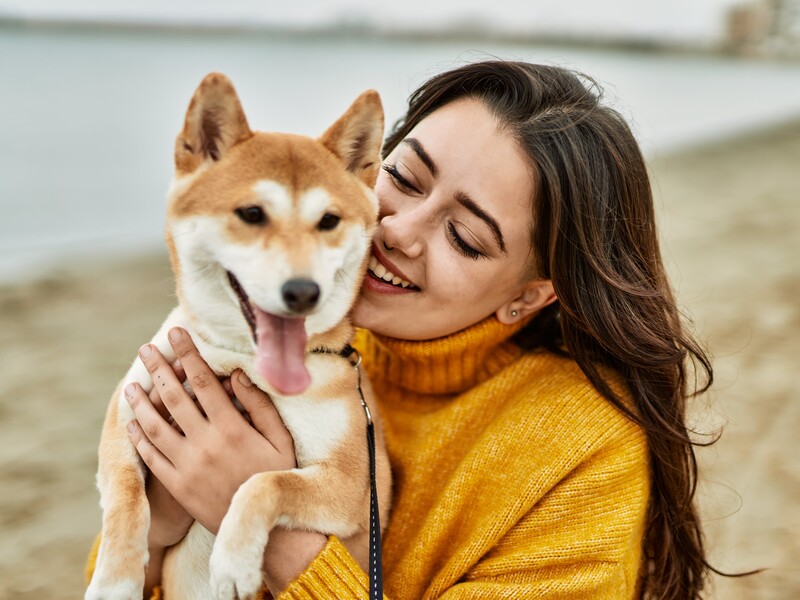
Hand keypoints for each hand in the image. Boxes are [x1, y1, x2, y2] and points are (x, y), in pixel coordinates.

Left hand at [125, 327, 296, 534]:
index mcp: (232, 428)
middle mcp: (205, 443)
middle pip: (174, 397)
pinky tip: (134, 423)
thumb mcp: (280, 439)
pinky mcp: (178, 486)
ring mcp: (188, 466)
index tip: (177, 334)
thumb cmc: (278, 476)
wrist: (267, 529)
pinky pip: (152, 457)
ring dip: (141, 402)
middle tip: (147, 349)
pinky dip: (140, 437)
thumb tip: (237, 374)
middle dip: (159, 369)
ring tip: (132, 384)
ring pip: (156, 426)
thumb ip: (260, 405)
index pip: (203, 381)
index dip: (188, 354)